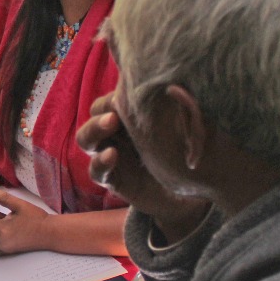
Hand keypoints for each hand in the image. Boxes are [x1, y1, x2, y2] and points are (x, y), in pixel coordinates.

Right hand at [77, 94, 208, 241]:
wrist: (194, 194)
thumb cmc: (189, 154)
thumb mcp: (183, 128)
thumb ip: (174, 109)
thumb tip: (175, 86)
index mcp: (130, 117)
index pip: (110, 99)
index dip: (114, 96)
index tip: (127, 94)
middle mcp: (116, 133)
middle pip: (94, 114)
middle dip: (103, 108)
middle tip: (118, 108)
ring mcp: (111, 156)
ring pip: (86, 140)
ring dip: (94, 129)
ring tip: (110, 123)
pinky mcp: (112, 180)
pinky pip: (96, 171)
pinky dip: (100, 162)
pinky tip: (112, 155)